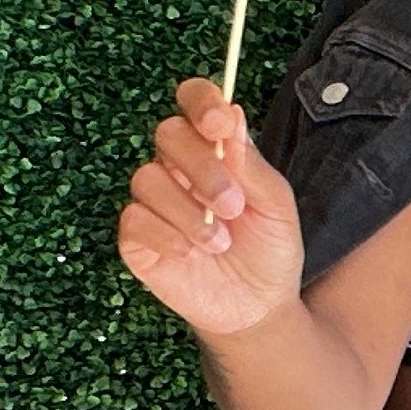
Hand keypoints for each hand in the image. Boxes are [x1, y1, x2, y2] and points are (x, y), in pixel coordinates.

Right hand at [116, 77, 304, 335]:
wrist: (258, 307)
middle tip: (232, 206)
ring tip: (220, 242)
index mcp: (214, 150)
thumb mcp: (276, 206)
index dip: (201, 102)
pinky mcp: (136, 236)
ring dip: (188, 211)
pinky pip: (134, 219)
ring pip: (147, 178)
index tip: (220, 122)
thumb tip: (232, 116)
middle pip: (167, 134)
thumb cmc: (269, 249)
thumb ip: (250, 164)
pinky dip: (166, 235)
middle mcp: (179, 168)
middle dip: (202, 167)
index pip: (195, 104)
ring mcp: (155, 202)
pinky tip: (190, 253)